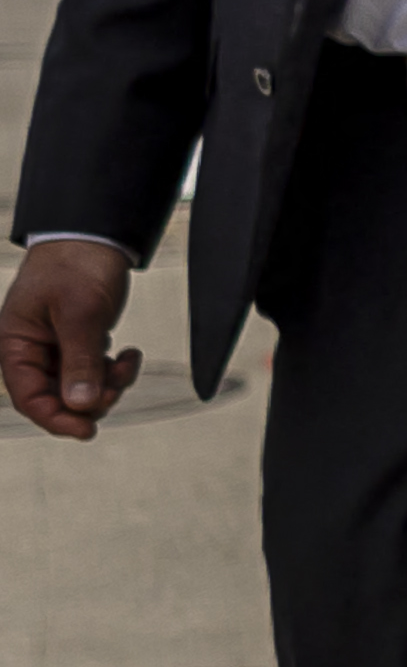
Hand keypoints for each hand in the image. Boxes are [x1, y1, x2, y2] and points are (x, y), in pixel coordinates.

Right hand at [3, 238, 139, 442]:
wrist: (94, 235)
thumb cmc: (76, 265)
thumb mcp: (80, 313)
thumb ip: (80, 360)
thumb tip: (80, 404)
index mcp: (16, 344)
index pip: (27, 397)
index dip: (55, 419)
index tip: (87, 430)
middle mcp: (32, 350)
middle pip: (55, 398)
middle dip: (89, 399)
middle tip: (116, 384)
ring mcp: (56, 348)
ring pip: (79, 388)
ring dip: (107, 385)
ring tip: (128, 362)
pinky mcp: (78, 343)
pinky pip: (94, 372)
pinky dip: (114, 371)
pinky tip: (130, 355)